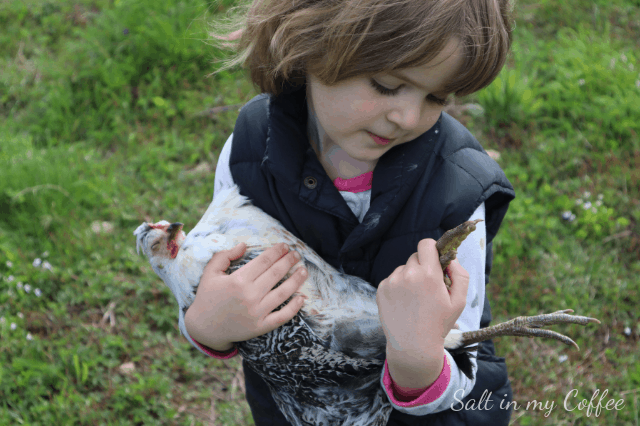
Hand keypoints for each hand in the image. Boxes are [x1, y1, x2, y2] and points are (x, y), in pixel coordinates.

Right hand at [184, 242, 306, 349]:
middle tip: (297, 254)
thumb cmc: (207, 297)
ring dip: (296, 280)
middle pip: (276, 273)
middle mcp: (249, 295)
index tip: (285, 246)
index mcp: (238, 280)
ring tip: (304, 271)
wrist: (204, 328)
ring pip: (283, 293)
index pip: (264, 261)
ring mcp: (256, 312)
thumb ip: (225, 255)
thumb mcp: (210, 272)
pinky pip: (282, 316)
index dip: (277, 252)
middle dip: (289, 261)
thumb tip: (244, 245)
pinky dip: (294, 308)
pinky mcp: (260, 327)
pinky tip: (301, 298)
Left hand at [376, 238, 468, 355]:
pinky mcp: (381, 289)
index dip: (432, 249)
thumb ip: (460, 274)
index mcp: (428, 274)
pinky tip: (404, 304)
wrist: (413, 347)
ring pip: (403, 269)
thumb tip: (451, 258)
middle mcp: (408, 274)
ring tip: (415, 300)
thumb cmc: (438, 324)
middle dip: (422, 267)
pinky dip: (398, 287)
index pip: (426, 244)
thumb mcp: (459, 301)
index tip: (435, 260)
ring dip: (409, 277)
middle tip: (428, 287)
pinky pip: (392, 279)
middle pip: (415, 257)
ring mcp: (392, 281)